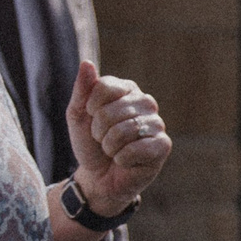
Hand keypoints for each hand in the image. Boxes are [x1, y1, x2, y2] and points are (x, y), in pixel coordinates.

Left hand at [65, 61, 168, 212]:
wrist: (98, 177)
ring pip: (123, 131)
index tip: (91, 118)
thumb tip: (86, 63)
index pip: (104, 86)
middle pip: (111, 111)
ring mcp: (157, 123)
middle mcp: (146, 102)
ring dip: (109, 147)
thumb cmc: (90, 144)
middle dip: (98, 132)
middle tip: (102, 140)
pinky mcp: (163, 145)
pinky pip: (135, 149)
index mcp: (127, 90)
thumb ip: (82, 90)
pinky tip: (125, 161)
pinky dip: (122, 159)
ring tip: (113, 151)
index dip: (90, 107)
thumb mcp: (78, 116)